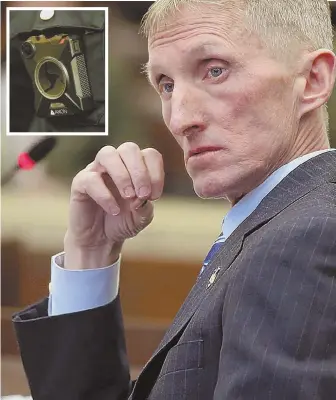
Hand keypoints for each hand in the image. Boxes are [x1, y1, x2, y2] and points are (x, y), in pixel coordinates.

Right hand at [64, 143, 163, 268]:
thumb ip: (145, 205)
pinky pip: (91, 179)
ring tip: (129, 197)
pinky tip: (113, 210)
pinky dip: (105, 195)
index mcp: (135, 166)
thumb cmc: (123, 221)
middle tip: (143, 194)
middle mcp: (116, 163)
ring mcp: (97, 170)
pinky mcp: (80, 183)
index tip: (155, 196)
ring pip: (107, 154)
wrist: (100, 239)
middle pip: (129, 149)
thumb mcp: (142, 217)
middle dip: (140, 172)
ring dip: (122, 176)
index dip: (156, 173)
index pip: (149, 155)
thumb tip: (141, 196)